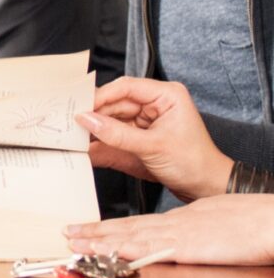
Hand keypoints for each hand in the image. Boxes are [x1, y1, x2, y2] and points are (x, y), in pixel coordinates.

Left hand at [65, 194, 273, 264]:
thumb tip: (181, 240)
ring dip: (101, 241)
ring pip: (131, 237)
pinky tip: (111, 251)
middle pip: (127, 228)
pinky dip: (128, 249)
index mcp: (179, 220)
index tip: (85, 230)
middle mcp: (173, 225)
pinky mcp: (187, 246)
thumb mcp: (214, 224)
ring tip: (76, 242)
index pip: (137, 224)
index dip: (109, 228)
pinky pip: (151, 248)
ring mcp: (178, 235)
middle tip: (67, 233)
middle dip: (95, 232)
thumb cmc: (249, 223)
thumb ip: (193, 231)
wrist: (268, 220)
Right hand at [76, 77, 232, 200]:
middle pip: (115, 103)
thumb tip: (87, 120)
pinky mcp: (138, 136)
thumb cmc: (194, 164)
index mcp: (165, 95)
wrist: (208, 190)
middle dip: (94, 114)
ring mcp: (144, 120)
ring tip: (73, 135)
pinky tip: (85, 146)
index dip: (101, 96)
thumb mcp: (153, 148)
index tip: (81, 107)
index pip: (126, 87)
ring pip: (110, 118)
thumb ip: (117, 134)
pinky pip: (113, 134)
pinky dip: (100, 141)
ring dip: (94, 128)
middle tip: (71, 123)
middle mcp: (153, 104)